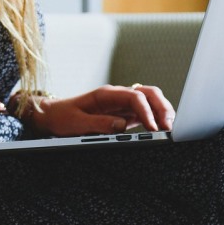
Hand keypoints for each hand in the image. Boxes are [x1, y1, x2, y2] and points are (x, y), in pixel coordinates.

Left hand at [30, 84, 174, 136]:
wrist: (53, 116)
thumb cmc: (62, 117)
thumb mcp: (76, 123)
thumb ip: (98, 124)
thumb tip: (121, 126)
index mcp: (106, 94)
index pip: (134, 96)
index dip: (146, 111)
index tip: (153, 127)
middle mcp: (118, 96)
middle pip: (149, 93)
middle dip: (162, 107)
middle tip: (170, 127)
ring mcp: (122, 105)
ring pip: (150, 102)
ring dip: (162, 112)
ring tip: (170, 129)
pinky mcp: (124, 115)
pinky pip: (145, 113)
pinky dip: (156, 120)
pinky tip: (161, 130)